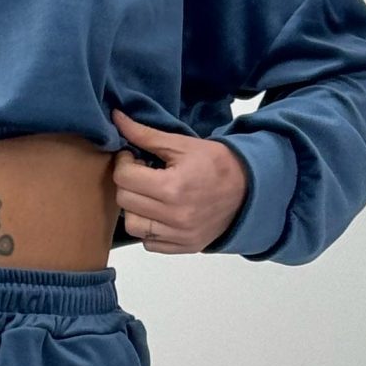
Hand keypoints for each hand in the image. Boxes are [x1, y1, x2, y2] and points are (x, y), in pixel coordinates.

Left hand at [110, 108, 247, 252]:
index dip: (123, 162)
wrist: (249, 189)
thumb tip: (116, 118)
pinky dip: (149, 228)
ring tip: (147, 194)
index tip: (133, 157)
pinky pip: (149, 242)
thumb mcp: (183, 144)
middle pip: (124, 200)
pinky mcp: (183, 247)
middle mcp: (174, 216)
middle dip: (127, 183)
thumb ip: (146, 135)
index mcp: (173, 187)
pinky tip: (159, 212)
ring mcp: (179, 235)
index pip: (124, 177)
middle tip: (141, 173)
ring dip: (134, 208)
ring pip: (132, 225)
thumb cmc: (216, 163)